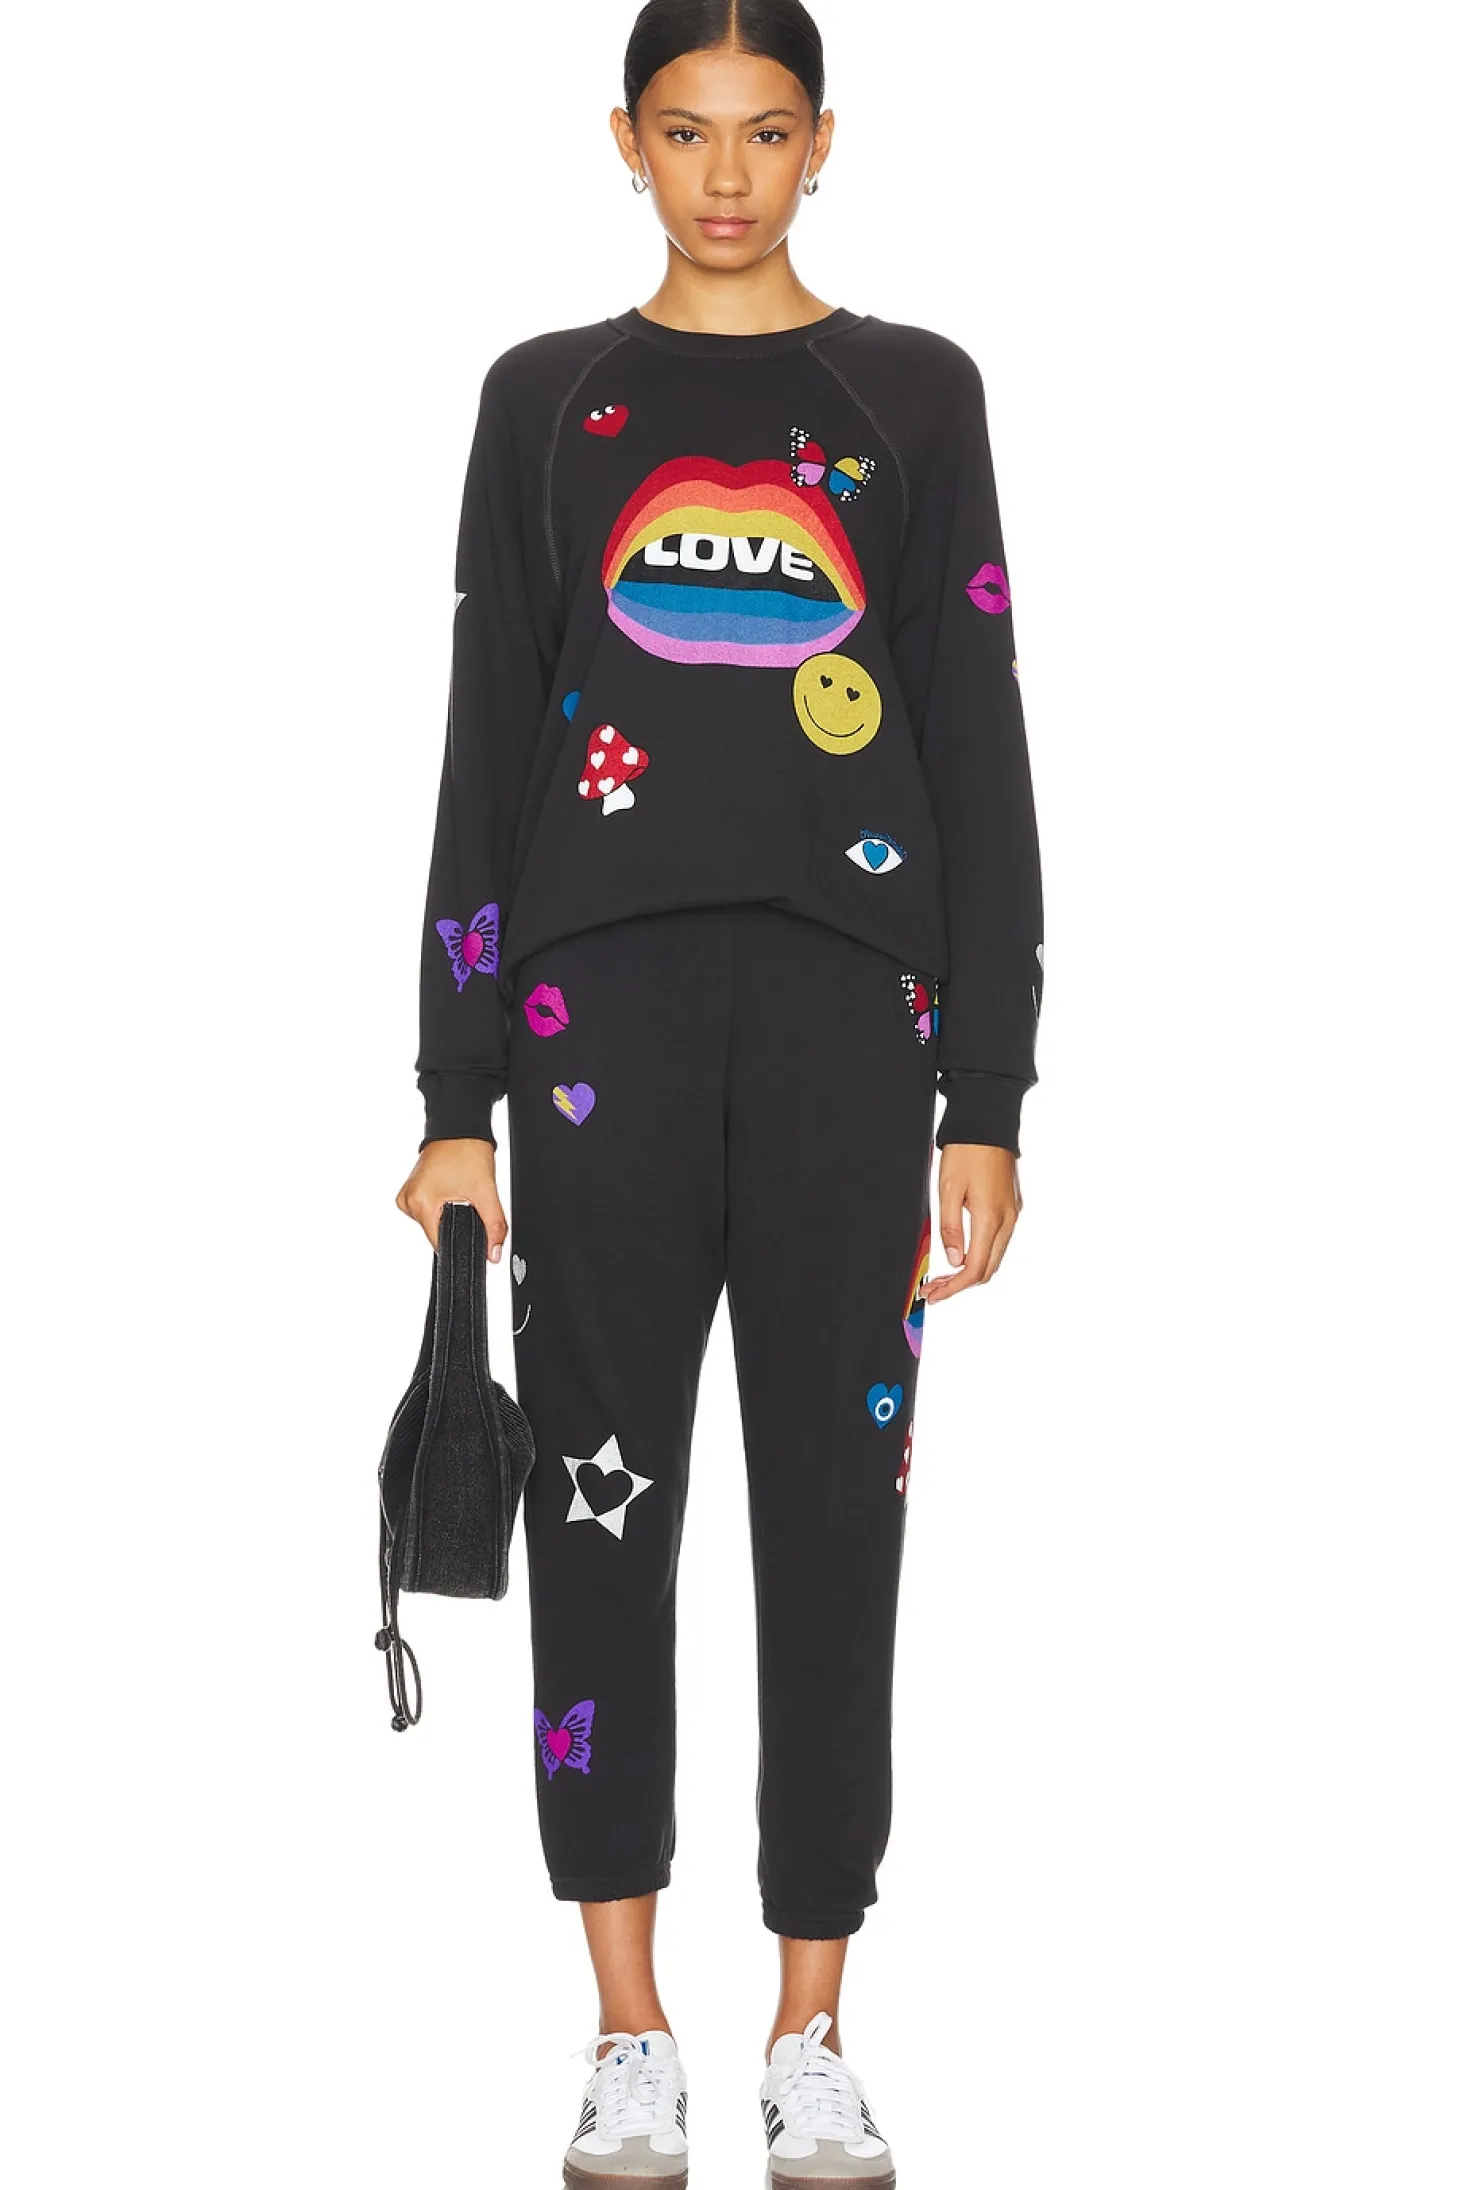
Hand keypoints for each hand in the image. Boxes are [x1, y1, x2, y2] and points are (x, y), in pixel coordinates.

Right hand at [396, 1138, 507, 1256]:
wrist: (460, 1126)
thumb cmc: (467, 1150)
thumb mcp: (485, 1191)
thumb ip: (493, 1226)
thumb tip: (494, 1253)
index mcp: (420, 1203)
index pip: (439, 1242)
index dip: (460, 1242)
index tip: (471, 1233)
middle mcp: (408, 1200)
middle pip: (436, 1232)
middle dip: (456, 1223)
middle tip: (467, 1200)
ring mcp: (407, 1194)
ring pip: (433, 1221)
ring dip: (448, 1214)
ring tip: (458, 1191)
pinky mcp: (411, 1189)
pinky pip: (427, 1209)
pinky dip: (441, 1206)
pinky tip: (450, 1190)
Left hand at [924, 1143, 1021, 1302]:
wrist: (988, 1122)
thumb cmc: (966, 1151)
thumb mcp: (947, 1189)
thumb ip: (950, 1227)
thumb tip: (954, 1260)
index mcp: (990, 1218)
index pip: (975, 1269)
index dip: (953, 1288)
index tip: (934, 1295)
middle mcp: (1008, 1220)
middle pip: (988, 1269)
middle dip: (961, 1284)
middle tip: (934, 1288)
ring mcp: (1013, 1213)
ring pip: (995, 1256)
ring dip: (971, 1270)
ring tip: (944, 1274)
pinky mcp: (1013, 1205)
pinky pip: (999, 1240)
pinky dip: (981, 1253)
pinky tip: (962, 1251)